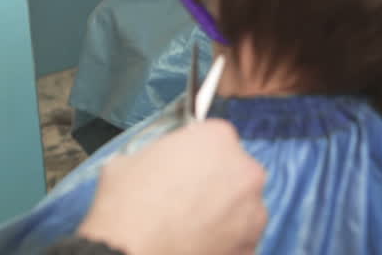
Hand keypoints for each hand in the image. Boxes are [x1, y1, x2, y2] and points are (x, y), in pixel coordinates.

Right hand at [77, 120, 267, 254]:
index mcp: (217, 139)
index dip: (195, 152)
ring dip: (222, 211)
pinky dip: (224, 240)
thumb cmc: (128, 207)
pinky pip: (240, 237)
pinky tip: (195, 242)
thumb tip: (155, 165)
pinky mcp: (252, 247)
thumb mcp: (129, 159)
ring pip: (240, 205)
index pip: (214, 136)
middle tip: (185, 196)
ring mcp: (253, 212)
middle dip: (214, 180)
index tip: (183, 165)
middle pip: (233, 169)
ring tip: (189, 224)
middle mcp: (244, 171)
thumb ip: (158, 155)